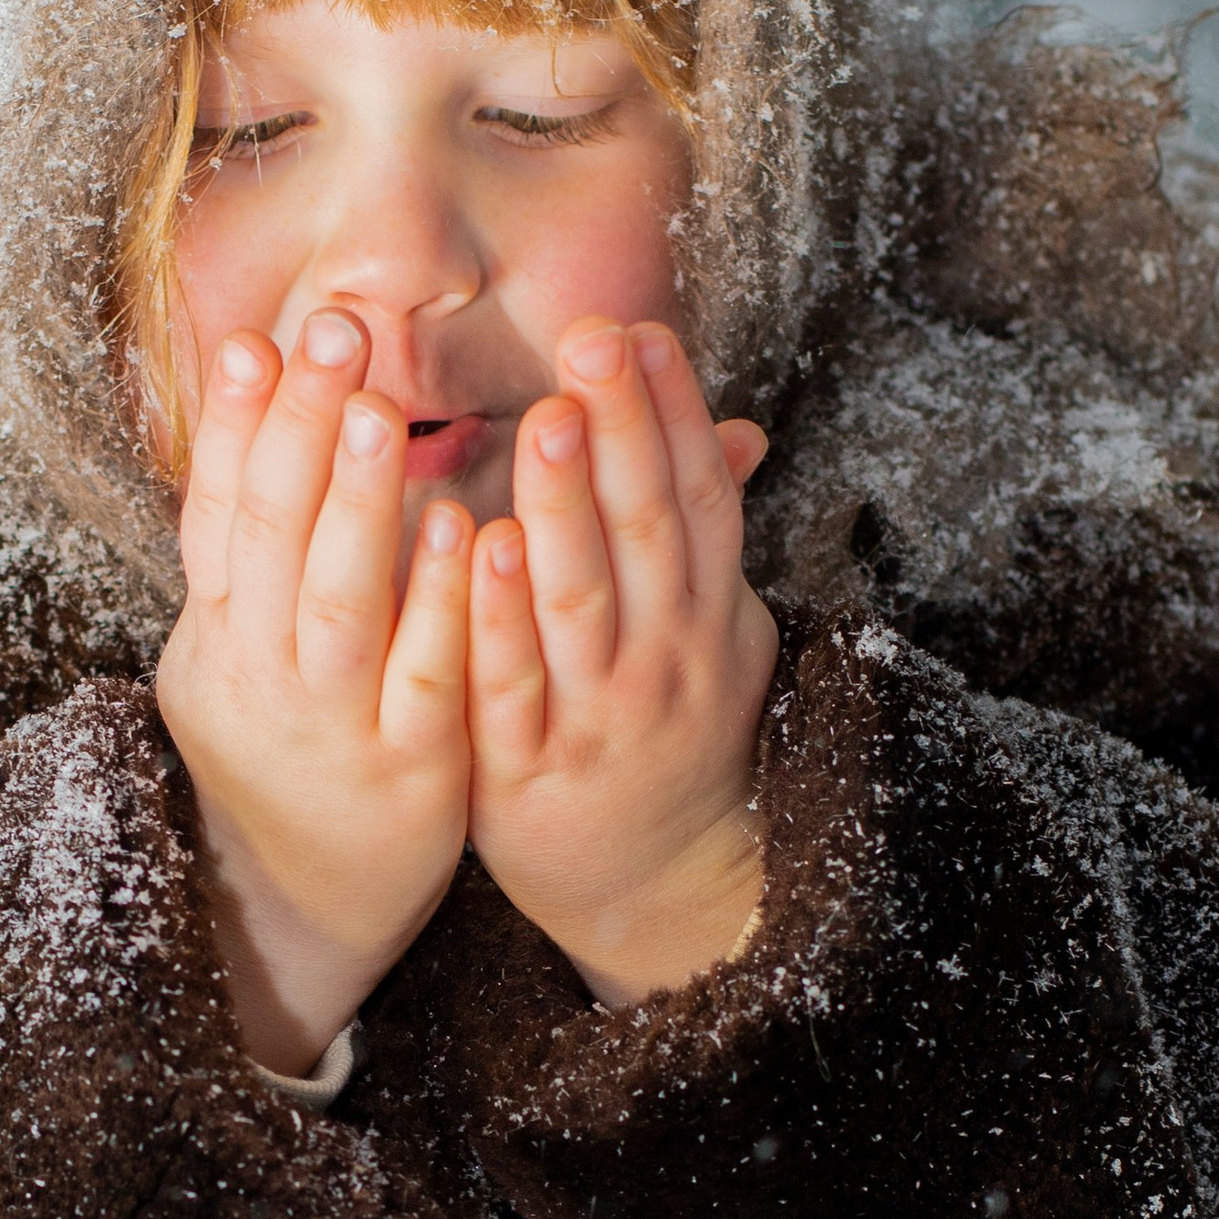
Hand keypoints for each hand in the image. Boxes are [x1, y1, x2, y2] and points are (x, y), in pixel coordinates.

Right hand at [157, 309, 473, 1073]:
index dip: (231, 426)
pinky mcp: (410, 766)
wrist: (304, 904)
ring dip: (359, 503)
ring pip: (338, 602)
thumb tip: (260, 414)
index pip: (216, 513)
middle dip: (300, 429)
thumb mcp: (235, 652)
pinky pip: (421, 676)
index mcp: (219, 636)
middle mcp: (261, 674)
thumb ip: (252, 552)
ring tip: (382, 412)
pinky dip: (435, 604)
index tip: (253, 338)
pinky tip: (459, 531)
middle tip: (334, 334)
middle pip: (272, 537)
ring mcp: (333, 722)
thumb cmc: (286, 748)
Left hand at [467, 320, 776, 1006]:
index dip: (672, 412)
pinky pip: (513, 685)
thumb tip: (738, 426)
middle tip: (593, 341)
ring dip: (565, 504)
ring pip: (584, 598)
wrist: (656, 887)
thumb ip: (704, 535)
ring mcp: (600, 713)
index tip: (642, 331)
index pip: (695, 494)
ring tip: (543, 419)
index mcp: (706, 613)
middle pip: (646, 528)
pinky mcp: (528, 768)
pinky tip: (481, 548)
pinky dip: (498, 618)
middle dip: (623, 429)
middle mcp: (665, 657)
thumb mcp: (713, 632)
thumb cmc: (667, 731)